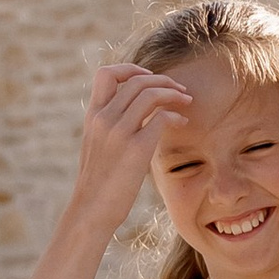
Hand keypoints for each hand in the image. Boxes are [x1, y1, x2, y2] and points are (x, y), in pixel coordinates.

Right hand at [69, 63, 192, 212]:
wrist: (91, 210)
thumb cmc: (98, 182)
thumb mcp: (98, 146)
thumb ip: (111, 126)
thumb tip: (137, 115)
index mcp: (93, 116)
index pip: (106, 74)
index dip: (131, 68)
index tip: (149, 77)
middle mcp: (104, 119)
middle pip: (136, 80)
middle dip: (163, 80)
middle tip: (179, 89)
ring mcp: (119, 133)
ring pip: (150, 93)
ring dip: (173, 92)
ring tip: (186, 101)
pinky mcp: (135, 149)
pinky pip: (161, 118)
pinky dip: (175, 116)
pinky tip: (182, 123)